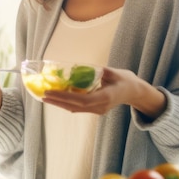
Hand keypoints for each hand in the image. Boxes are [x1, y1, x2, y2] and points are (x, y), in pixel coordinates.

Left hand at [41, 66, 165, 119]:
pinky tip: (57, 98)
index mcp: (106, 96)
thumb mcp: (115, 72)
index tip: (52, 91)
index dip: (65, 96)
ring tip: (46, 97)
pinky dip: (67, 103)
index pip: (83, 99)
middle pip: (75, 106)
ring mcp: (99, 110)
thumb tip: (83, 69)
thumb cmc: (126, 79)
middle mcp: (101, 106)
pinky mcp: (96, 109)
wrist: (135, 92)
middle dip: (58, 101)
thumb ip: (101, 71)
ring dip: (60, 103)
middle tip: (43, 94)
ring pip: (76, 108)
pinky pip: (79, 107)